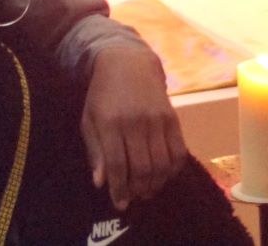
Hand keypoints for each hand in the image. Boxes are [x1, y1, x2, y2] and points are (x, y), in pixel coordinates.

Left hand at [81, 44, 186, 208]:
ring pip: (161, 164)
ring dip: (155, 184)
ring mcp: (156, 120)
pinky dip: (172, 170)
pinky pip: (178, 153)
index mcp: (109, 122)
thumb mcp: (89, 119)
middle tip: (134, 197)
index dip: (118, 188)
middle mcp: (135, 121)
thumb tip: (100, 182)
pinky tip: (163, 176)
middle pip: (142, 168)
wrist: (128, 64)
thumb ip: (95, 150)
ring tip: (147, 191)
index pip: (117, 164)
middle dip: (138, 189)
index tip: (119, 203)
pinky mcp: (173, 119)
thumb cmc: (103, 95)